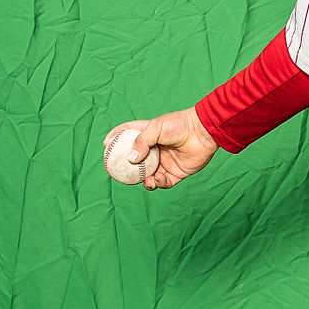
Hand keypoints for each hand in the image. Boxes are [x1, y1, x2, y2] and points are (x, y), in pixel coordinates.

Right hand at [103, 108, 218, 190]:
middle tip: (119, 173)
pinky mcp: (176, 172)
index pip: (128, 134)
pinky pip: (164, 182)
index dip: (116, 138)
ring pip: (149, 175)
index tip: (105, 144)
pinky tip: (158, 179)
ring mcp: (165, 161)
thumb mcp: (156, 128)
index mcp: (149, 134)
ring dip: (145, 180)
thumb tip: (131, 159)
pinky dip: (159, 183)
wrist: (203, 132)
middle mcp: (156, 149)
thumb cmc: (180, 125)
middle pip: (136, 160)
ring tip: (146, 180)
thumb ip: (141, 141)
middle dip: (128, 168)